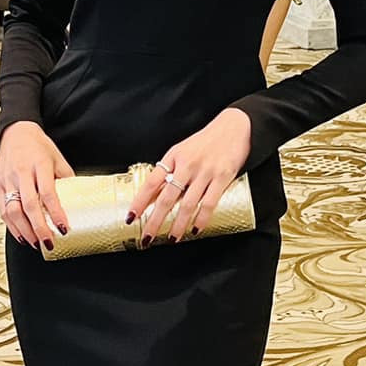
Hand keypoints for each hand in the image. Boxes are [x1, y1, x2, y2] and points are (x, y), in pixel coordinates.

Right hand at [0, 121, 74, 251]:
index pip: (48, 192)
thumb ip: (66, 179)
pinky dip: (12, 226)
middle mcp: (21, 172)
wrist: (15, 132)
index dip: (55, 213)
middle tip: (49, 243)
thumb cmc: (38, 146)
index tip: (63, 228)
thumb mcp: (57, 158)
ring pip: (12, 211)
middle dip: (39, 228)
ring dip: (24, 231)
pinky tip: (22, 236)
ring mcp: (7, 179)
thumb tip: (78, 201)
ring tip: (36, 243)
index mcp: (39, 164)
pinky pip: (2, 210)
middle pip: (28, 205)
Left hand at [126, 107, 251, 245]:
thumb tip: (154, 195)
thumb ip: (170, 170)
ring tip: (172, 238)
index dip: (139, 201)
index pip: (151, 182)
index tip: (131, 217)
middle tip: (147, 237)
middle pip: (167, 198)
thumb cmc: (205, 142)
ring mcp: (205, 172)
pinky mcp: (222, 177)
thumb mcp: (182, 151)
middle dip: (155, 221)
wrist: (234, 127)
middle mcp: (187, 164)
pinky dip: (201, 219)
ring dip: (178, 225)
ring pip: (187, 204)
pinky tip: (195, 229)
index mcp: (173, 157)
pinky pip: (209, 203)